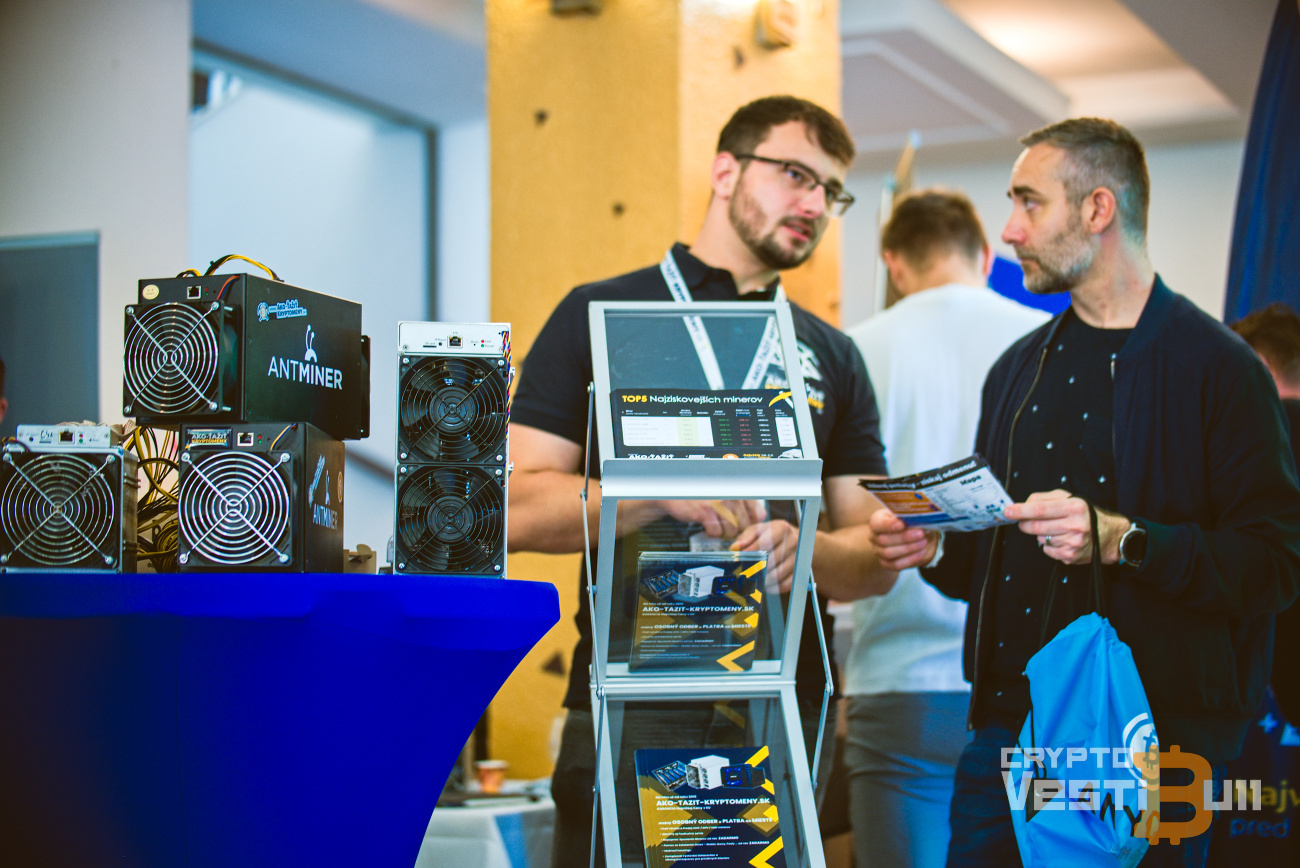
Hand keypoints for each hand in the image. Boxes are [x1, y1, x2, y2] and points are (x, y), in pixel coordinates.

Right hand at [657, 499, 766, 538]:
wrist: (675, 493)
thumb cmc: (703, 496)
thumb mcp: (726, 495)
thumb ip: (744, 504)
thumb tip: (760, 519)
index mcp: (739, 489)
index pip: (758, 514)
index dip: (750, 524)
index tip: (742, 525)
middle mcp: (732, 494)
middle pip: (745, 525)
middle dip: (736, 530)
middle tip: (724, 525)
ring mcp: (719, 502)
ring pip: (732, 531)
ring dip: (723, 532)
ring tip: (714, 525)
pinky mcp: (705, 512)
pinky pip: (716, 532)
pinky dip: (711, 532)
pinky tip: (705, 525)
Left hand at [731, 519, 798, 591]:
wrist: (798, 540)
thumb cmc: (772, 535)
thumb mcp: (758, 530)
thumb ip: (745, 538)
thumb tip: (735, 549)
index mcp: (781, 528)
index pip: (762, 545)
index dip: (748, 555)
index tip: (738, 562)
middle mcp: (793, 541)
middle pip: (770, 561)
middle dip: (754, 569)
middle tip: (743, 575)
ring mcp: (799, 557)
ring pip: (777, 575)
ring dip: (763, 581)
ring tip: (753, 580)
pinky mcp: (801, 571)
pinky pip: (786, 584)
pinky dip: (773, 588)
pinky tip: (765, 585)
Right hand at [866, 508, 936, 569]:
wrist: (914, 536)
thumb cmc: (909, 522)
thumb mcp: (908, 515)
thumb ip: (909, 517)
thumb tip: (915, 520)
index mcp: (876, 521)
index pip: (876, 524)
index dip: (888, 525)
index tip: (902, 524)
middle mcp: (874, 537)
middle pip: (884, 540)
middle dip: (904, 537)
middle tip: (921, 533)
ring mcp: (878, 551)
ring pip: (889, 553)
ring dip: (908, 548)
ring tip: (923, 542)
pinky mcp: (885, 563)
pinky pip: (895, 564)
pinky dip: (910, 559)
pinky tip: (921, 552)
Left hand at [1002, 490, 1127, 564]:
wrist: (1109, 536)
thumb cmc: (1084, 514)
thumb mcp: (1069, 498)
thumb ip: (1044, 498)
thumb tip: (1023, 505)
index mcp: (1074, 507)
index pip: (1040, 510)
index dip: (1021, 511)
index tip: (1007, 511)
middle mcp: (1075, 526)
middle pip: (1036, 526)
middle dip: (1024, 523)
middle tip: (1022, 521)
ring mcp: (1073, 543)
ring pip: (1040, 538)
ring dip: (1040, 534)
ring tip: (1055, 529)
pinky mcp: (1071, 556)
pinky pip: (1046, 550)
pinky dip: (1048, 544)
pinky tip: (1060, 539)